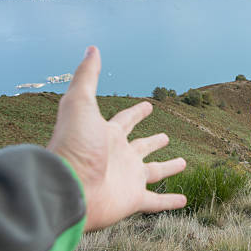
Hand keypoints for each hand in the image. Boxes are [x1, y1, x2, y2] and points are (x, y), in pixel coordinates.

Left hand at [47, 46, 186, 231]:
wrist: (67, 189)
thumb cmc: (72, 146)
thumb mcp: (79, 104)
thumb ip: (87, 77)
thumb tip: (92, 48)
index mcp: (107, 135)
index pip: (125, 120)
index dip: (137, 112)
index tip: (149, 105)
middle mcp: (118, 157)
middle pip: (141, 147)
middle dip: (153, 141)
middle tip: (166, 136)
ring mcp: (126, 179)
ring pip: (153, 173)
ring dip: (168, 168)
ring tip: (183, 163)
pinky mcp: (132, 200)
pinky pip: (156, 202)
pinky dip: (170, 202)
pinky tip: (184, 201)